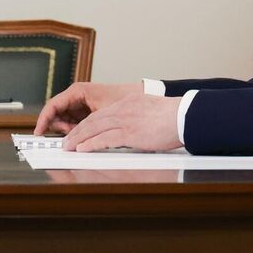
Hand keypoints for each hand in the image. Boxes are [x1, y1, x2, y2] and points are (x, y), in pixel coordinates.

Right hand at [34, 81, 141, 134]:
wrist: (138, 97)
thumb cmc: (122, 99)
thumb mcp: (101, 114)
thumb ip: (84, 126)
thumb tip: (72, 139)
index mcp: (77, 91)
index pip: (52, 106)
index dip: (43, 120)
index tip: (38, 133)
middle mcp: (76, 96)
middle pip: (56, 115)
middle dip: (61, 127)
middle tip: (71, 135)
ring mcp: (80, 104)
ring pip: (64, 120)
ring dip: (69, 130)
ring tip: (83, 133)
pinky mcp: (85, 111)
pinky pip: (73, 123)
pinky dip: (76, 130)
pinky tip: (87, 133)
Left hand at [62, 93, 183, 152]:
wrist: (185, 116)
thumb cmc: (174, 117)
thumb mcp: (150, 112)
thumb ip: (138, 119)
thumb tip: (133, 131)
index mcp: (127, 103)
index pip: (100, 114)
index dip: (86, 124)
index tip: (78, 132)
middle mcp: (123, 109)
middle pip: (92, 120)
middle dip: (77, 132)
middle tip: (66, 141)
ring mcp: (125, 120)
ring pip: (94, 129)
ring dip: (78, 139)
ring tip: (68, 147)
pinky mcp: (130, 133)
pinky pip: (104, 139)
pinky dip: (90, 144)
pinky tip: (82, 149)